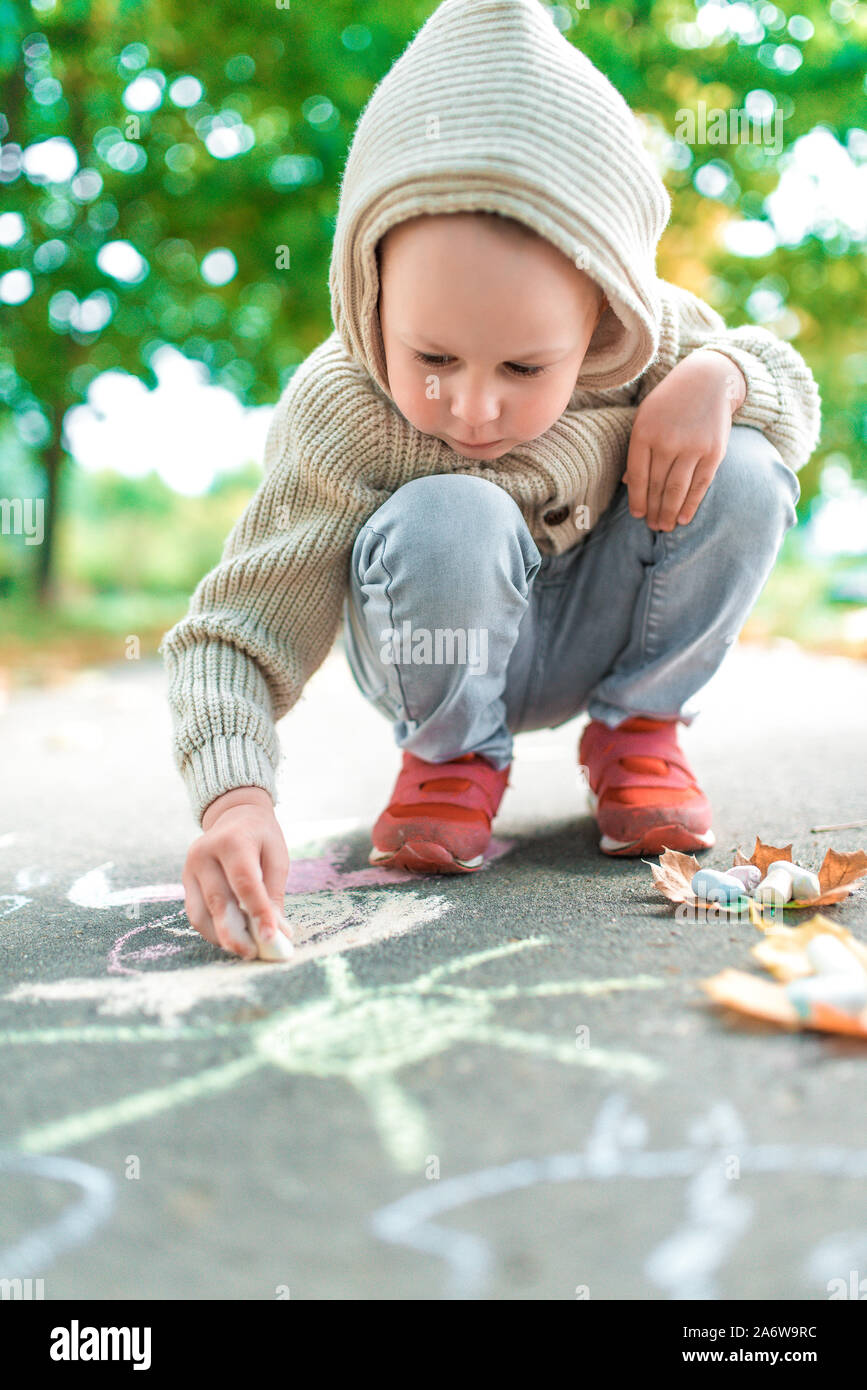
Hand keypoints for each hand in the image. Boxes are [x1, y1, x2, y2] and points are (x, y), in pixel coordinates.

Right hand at [183, 786, 290, 958]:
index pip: (244, 882)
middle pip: (218, 901)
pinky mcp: (185, 881)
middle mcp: (205, 853)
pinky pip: (195, 912)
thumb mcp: (277, 856)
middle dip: (235, 933)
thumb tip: (275, 929)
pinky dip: (212, 930)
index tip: (271, 937)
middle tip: (253, 953)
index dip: (257, 912)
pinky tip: (230, 937)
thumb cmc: (261, 837)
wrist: (234, 816)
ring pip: (201, 913)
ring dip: (222, 936)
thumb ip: (273, 891)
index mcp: (233, 841)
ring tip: (244, 949)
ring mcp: (190, 867)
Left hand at [621, 350, 746, 530]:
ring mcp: (692, 447)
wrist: (708, 380)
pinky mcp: (713, 451)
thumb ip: (637, 450)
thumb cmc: (670, 402)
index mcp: (644, 433)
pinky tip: (684, 518)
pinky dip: (691, 504)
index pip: (637, 477)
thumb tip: (628, 483)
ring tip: (665, 526)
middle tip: (653, 526)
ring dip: (670, 512)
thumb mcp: (645, 418)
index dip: (637, 500)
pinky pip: (700, 485)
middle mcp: (667, 441)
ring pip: (677, 490)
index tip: (637, 515)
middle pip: (657, 486)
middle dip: (654, 510)